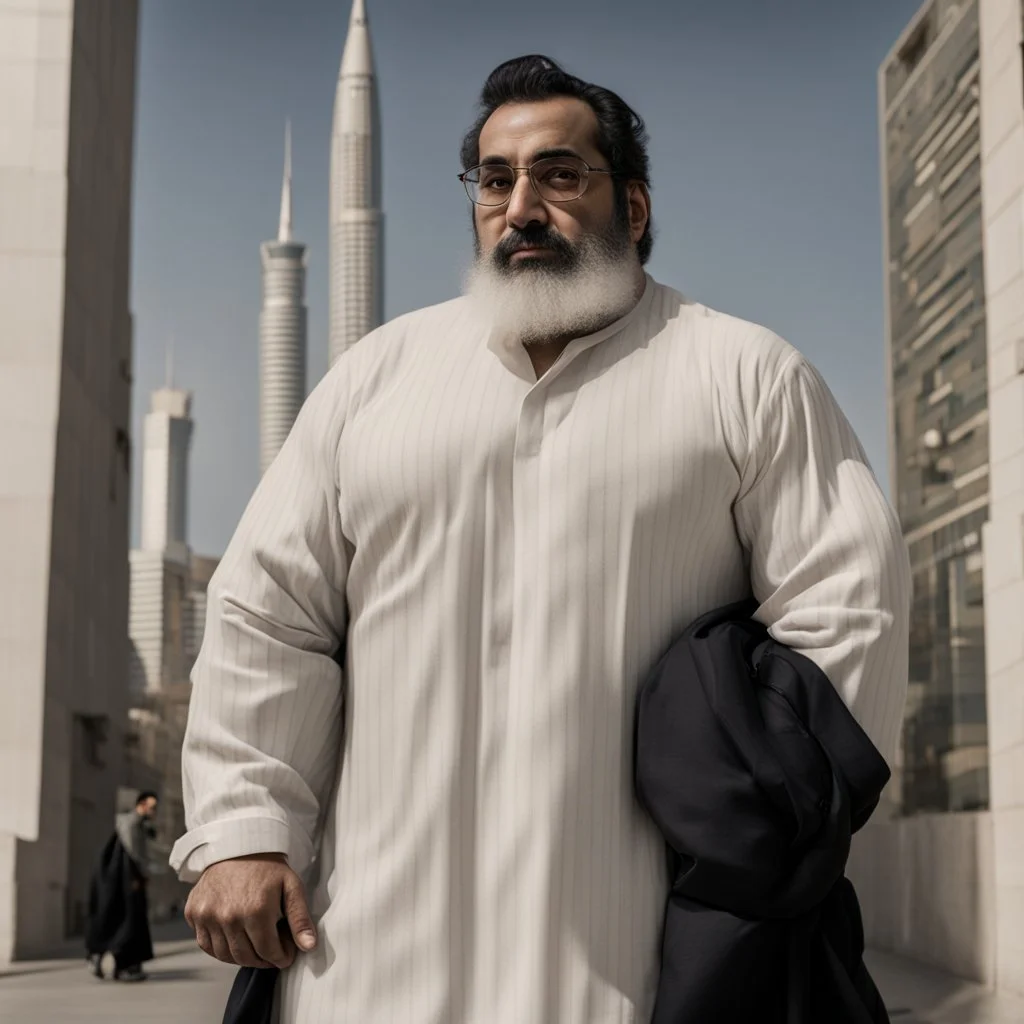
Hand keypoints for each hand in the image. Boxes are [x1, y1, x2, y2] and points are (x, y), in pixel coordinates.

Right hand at [184, 853, 316, 968]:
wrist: (237, 845)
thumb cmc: (267, 867)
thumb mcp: (291, 887)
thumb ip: (300, 919)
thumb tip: (309, 946)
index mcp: (255, 911)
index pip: (269, 952)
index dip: (281, 957)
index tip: (287, 955)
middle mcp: (228, 917)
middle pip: (246, 957)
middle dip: (263, 960)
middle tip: (272, 953)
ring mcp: (208, 916)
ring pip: (225, 955)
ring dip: (242, 957)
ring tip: (255, 948)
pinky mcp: (193, 913)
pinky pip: (205, 944)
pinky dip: (220, 949)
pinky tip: (234, 940)